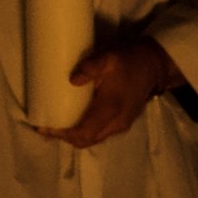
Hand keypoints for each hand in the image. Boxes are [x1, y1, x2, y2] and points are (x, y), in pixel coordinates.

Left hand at [37, 40, 182, 148]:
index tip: (43, 127)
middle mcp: (117, 123)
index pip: (84, 133)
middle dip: (64, 137)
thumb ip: (90, 67)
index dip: (62, 134)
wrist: (154, 64)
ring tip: (54, 125)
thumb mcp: (108, 57)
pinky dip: (84, 131)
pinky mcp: (123, 121)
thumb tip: (72, 80)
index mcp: (111, 109)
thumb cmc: (128, 59)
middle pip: (87, 140)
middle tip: (45, 126)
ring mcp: (122, 124)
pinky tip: (72, 120)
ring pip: (94, 139)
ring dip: (74, 136)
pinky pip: (100, 132)